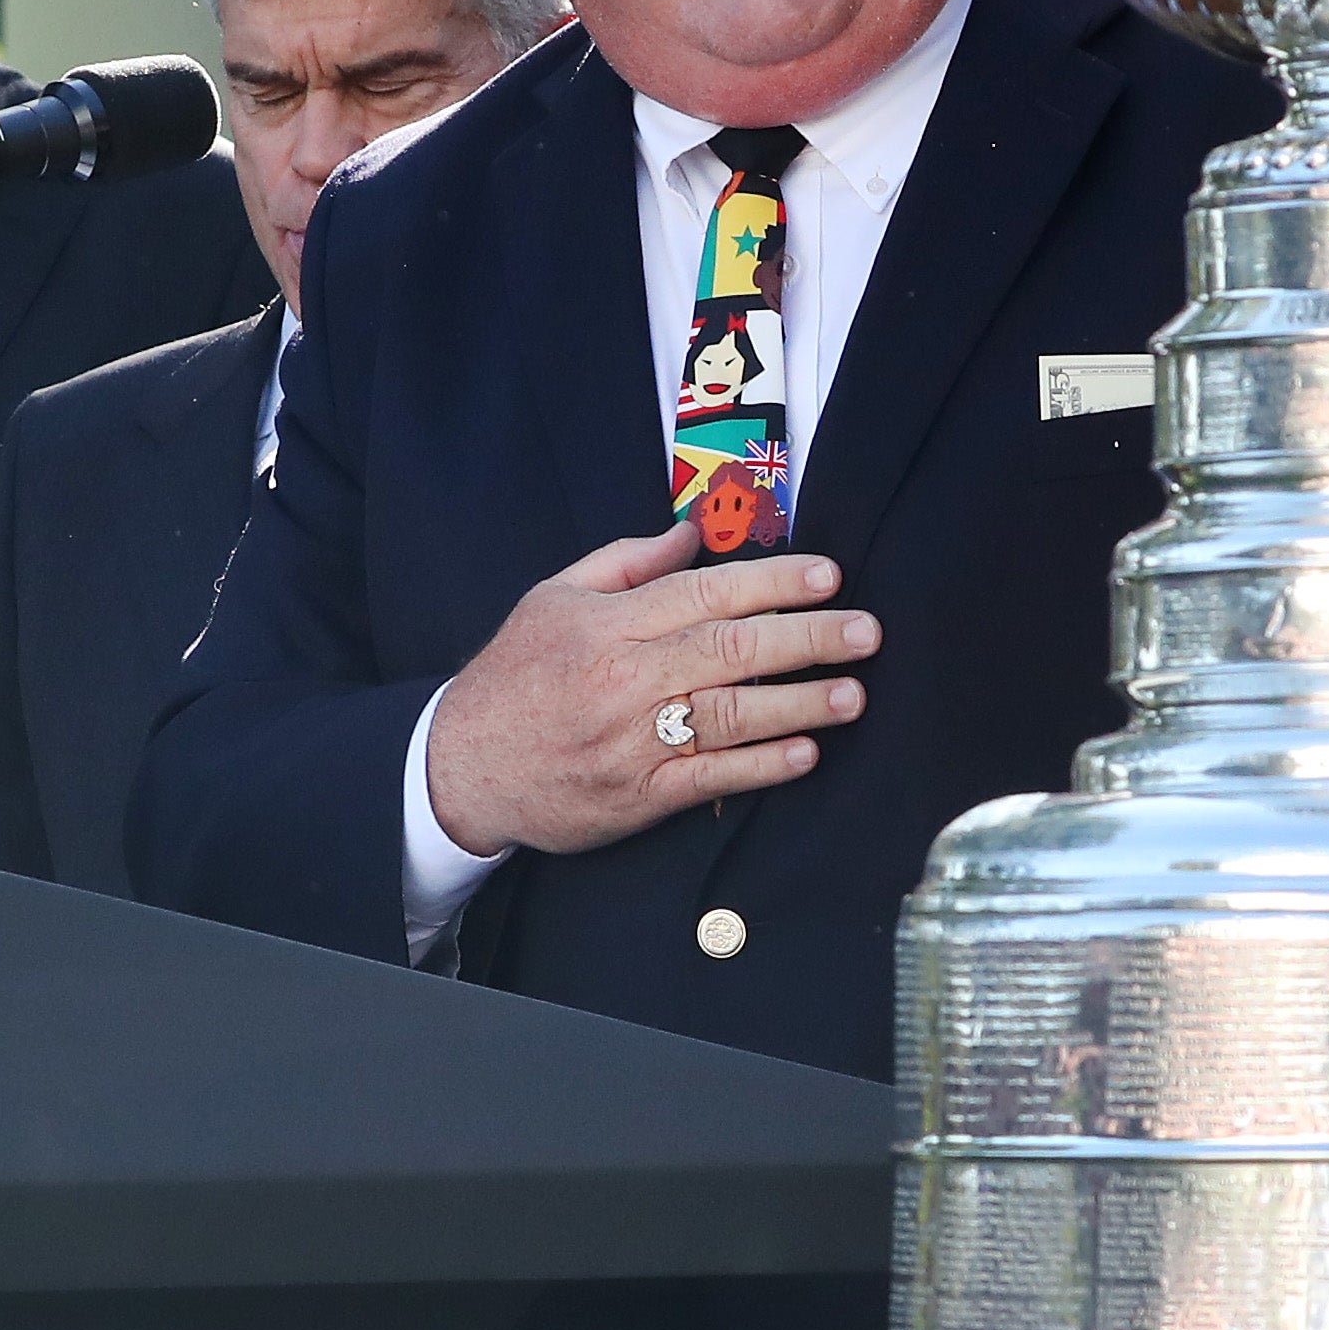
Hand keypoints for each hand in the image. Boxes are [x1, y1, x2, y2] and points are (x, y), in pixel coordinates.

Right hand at [423, 520, 876, 861]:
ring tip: (854, 694)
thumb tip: (693, 533)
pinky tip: (806, 753)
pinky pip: (712, 778)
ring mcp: (633, 741)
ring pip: (731, 716)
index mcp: (607, 624)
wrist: (462, 768)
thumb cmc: (515, 677)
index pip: (705, 593)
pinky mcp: (638, 796)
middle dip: (809, 638)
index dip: (774, 582)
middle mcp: (624, 679)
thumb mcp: (554, 599)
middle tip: (866, 632)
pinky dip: (763, 765)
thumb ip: (625, 563)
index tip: (828, 575)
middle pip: (731, 650)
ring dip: (800, 704)